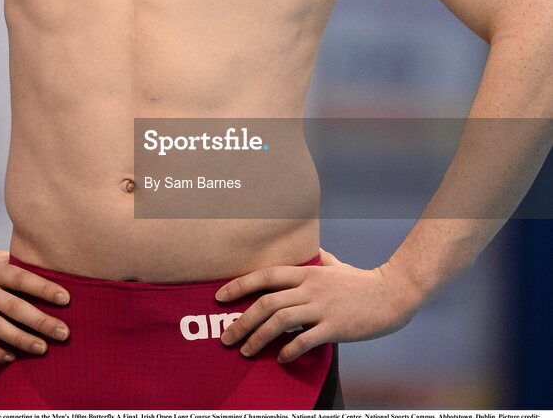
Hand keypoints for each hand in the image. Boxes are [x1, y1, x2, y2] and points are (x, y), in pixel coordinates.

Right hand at [0, 239, 70, 362]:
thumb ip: (11, 268)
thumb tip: (46, 276)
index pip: (23, 278)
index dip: (45, 288)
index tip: (67, 300)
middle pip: (14, 306)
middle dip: (41, 321)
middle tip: (64, 333)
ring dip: (21, 340)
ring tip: (42, 349)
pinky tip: (10, 358)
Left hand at [215, 248, 417, 362]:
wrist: (391, 294)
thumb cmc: (360, 280)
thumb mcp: (334, 265)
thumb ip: (316, 260)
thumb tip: (307, 253)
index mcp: (307, 272)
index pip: (265, 275)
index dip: (240, 285)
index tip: (220, 296)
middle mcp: (310, 287)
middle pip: (266, 302)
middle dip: (242, 320)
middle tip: (225, 336)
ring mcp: (322, 307)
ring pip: (280, 320)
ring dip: (258, 338)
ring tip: (244, 351)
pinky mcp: (335, 326)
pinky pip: (305, 340)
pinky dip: (288, 351)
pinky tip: (279, 359)